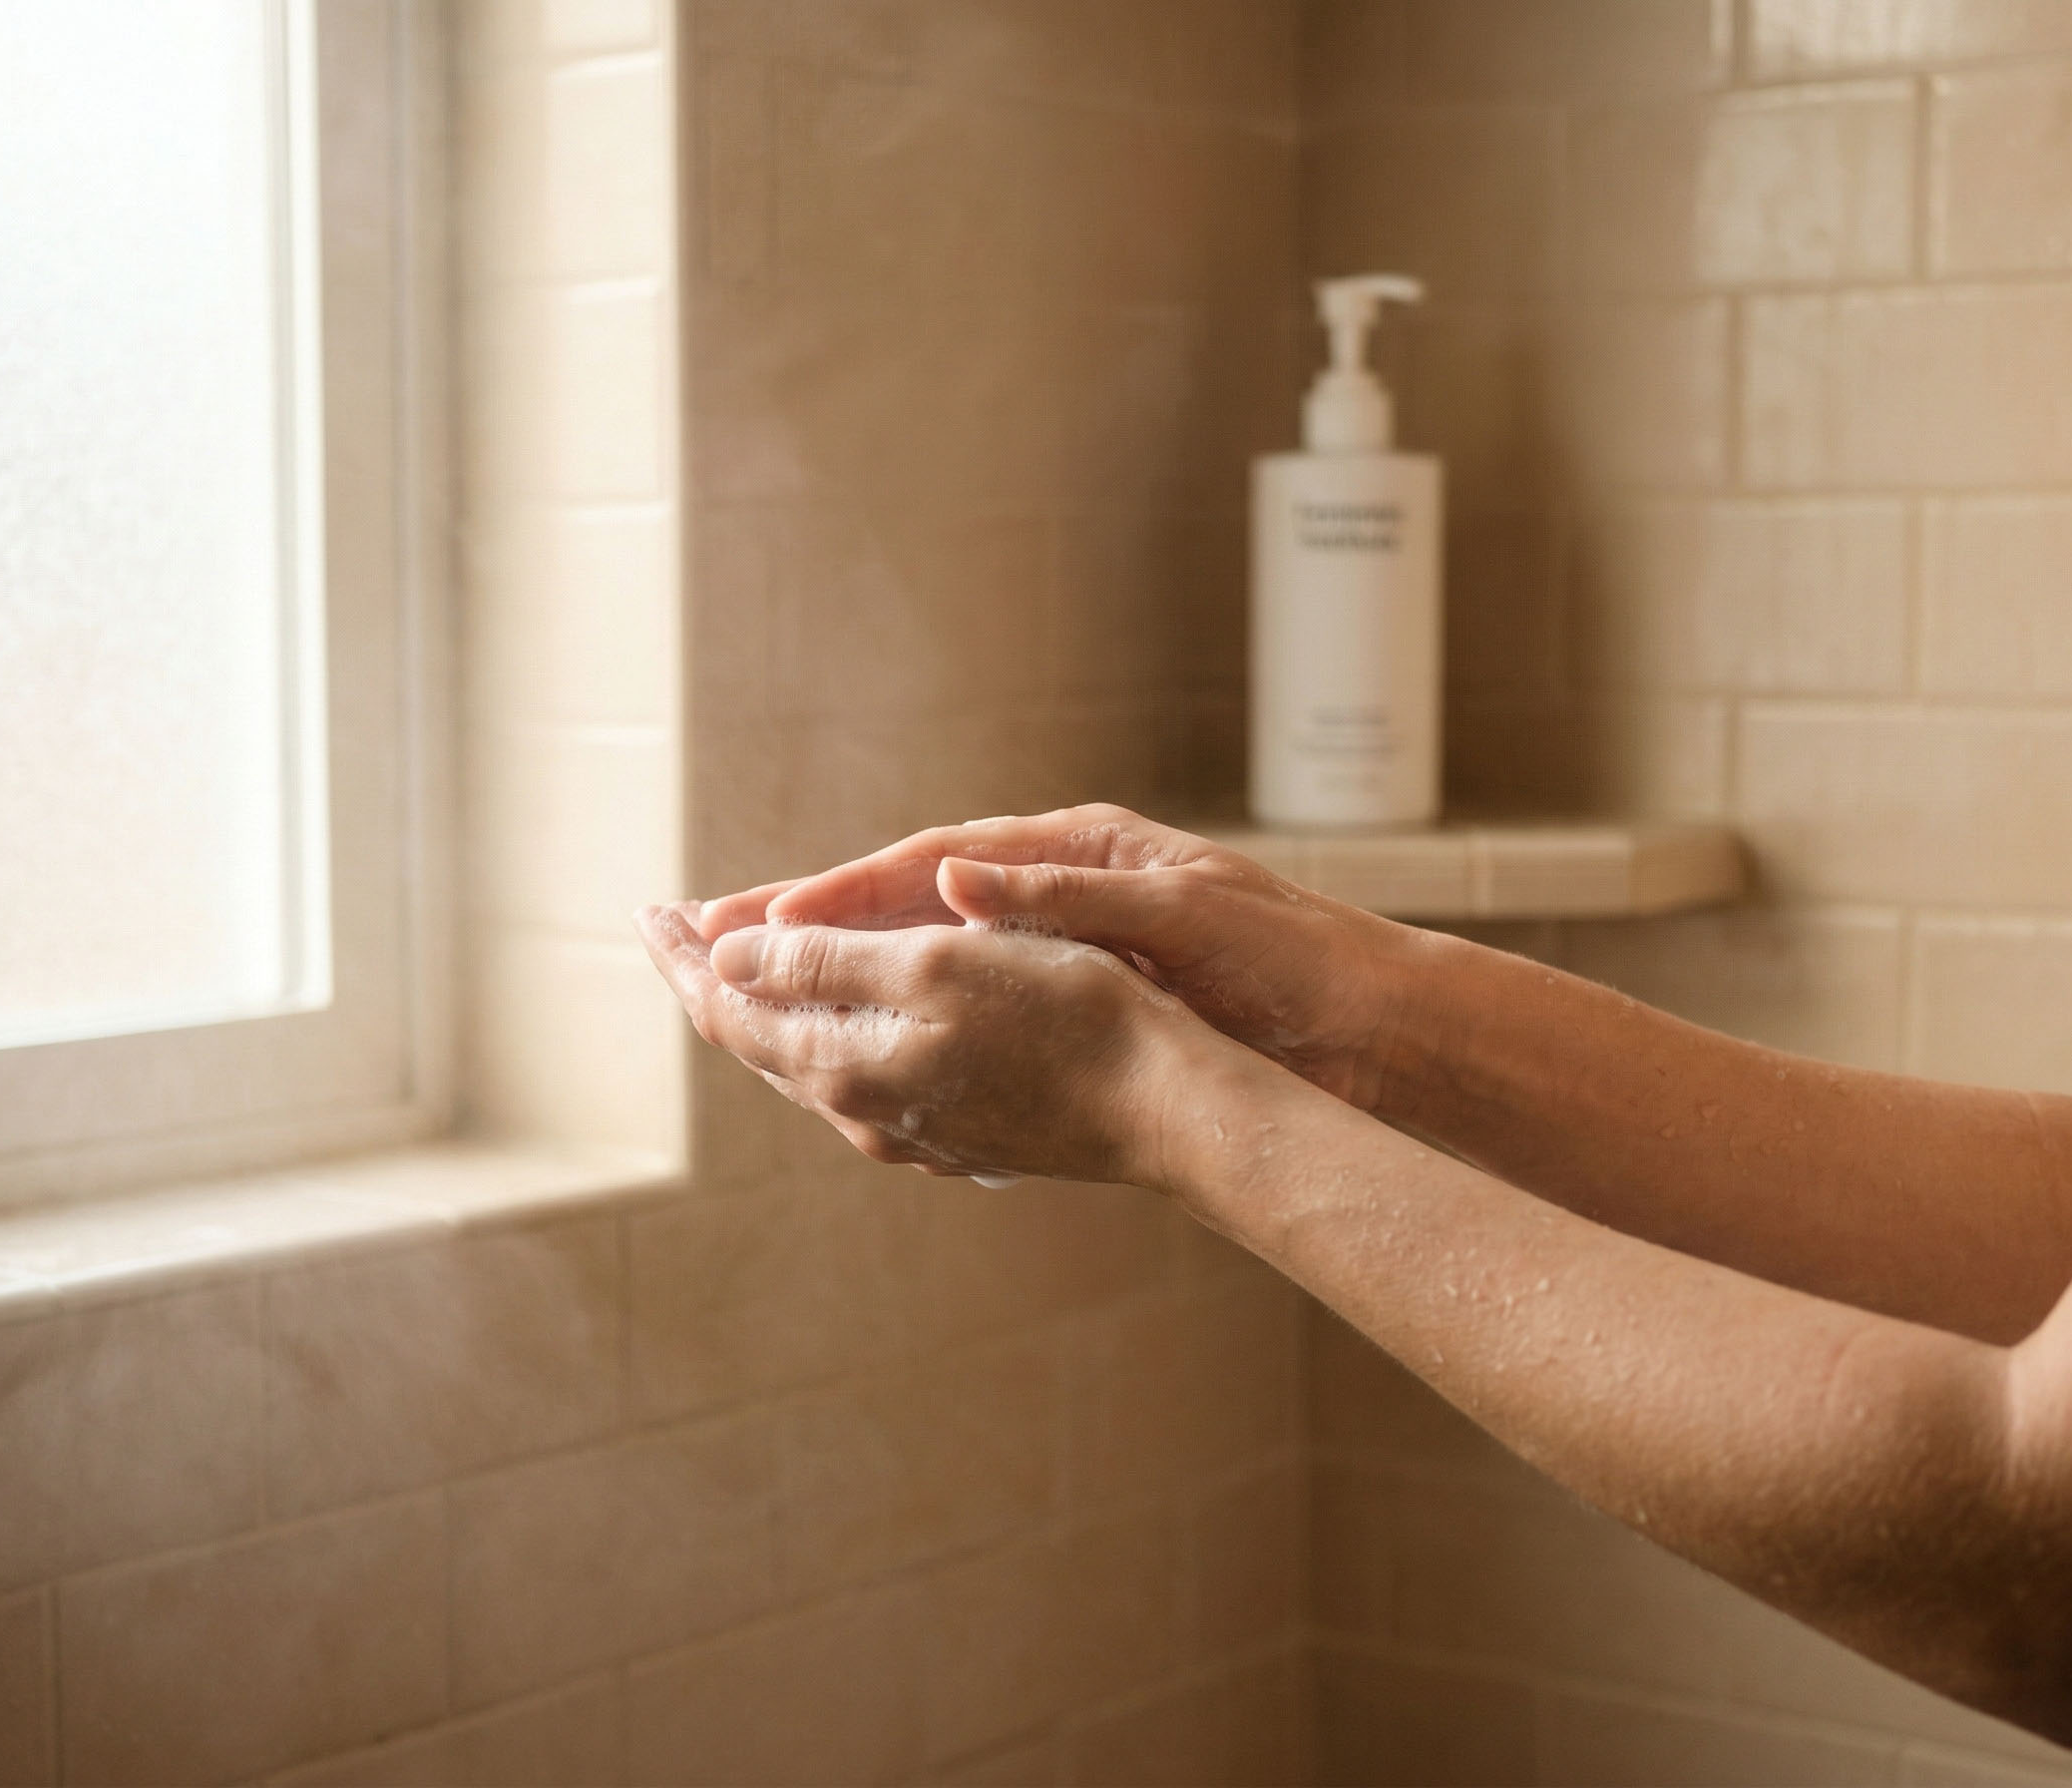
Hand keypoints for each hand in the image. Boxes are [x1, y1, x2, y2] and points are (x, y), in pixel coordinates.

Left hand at [636, 895, 1233, 1188]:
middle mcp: (864, 1110)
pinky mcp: (961, 1133)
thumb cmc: (1062, 1018)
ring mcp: (914, 1130)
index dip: (684, 954)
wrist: (1165, 1107)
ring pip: (810, 1064)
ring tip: (741, 967)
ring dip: (769, 1010)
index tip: (648, 908)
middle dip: (713, 979)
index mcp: (845, 1063)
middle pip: (758, 1042)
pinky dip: (828, 1033)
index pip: (728, 1007)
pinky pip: (864, 1078)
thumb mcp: (932, 965)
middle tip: (675, 929)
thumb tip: (726, 959)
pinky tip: (840, 1019)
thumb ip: (822, 962)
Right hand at [699, 805, 1419, 1112]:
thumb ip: (1068, 894)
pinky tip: (857, 1048)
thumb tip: (958, 872)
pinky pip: (967, 1003)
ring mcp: (1060, 947)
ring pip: (924, 957)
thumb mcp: (1178, 914)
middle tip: (709, 943)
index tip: (761, 916)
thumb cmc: (1285, 957)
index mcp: (1075, 849)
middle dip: (809, 925)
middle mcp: (1054, 890)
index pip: (930, 863)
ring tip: (753, 996)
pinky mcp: (1078, 1000)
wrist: (1362, 1024)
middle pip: (907, 902)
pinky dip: (905, 1018)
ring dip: (841, 973)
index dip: (840, 892)